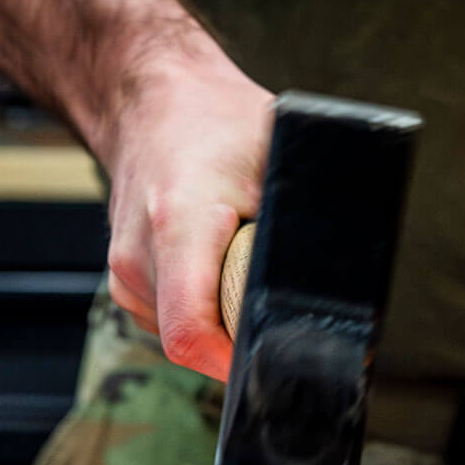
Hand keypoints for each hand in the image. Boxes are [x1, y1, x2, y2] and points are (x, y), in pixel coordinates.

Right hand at [102, 57, 272, 380]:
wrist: (152, 102)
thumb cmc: (217, 122)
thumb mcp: (279, 158)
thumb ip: (299, 225)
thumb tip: (338, 285)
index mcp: (178, 224)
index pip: (190, 334)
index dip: (235, 361)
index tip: (271, 354)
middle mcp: (139, 256)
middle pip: (195, 342)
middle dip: (241, 333)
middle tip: (270, 291)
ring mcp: (126, 274)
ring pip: (185, 336)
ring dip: (222, 316)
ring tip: (237, 261)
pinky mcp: (127, 283)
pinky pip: (174, 321)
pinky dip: (204, 306)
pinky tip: (215, 262)